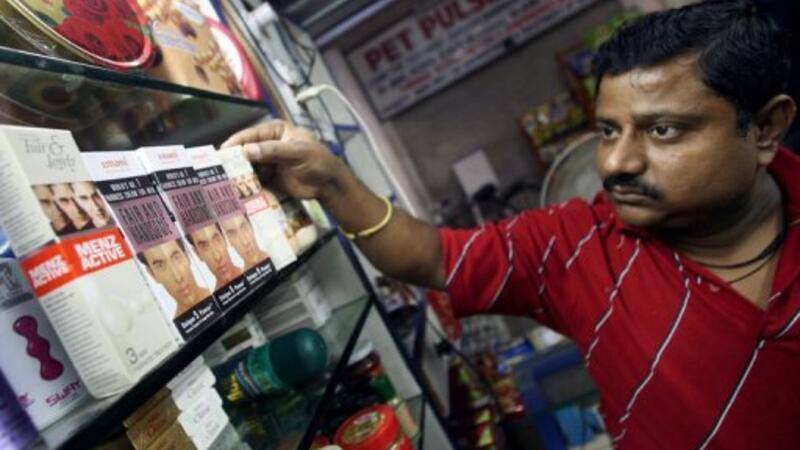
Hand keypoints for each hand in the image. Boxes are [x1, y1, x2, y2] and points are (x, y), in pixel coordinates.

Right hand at [222, 120, 349, 200]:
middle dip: (234, 160)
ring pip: (248, 166)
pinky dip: (246, 184)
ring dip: (238, 173)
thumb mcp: (297, 152)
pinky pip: (254, 180)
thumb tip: (247, 150)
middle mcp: (268, 145)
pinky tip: (237, 190)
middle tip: (219, 169)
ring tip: (225, 181)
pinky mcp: (269, 178)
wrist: (329, 185)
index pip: (251, 135)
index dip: (236, 143)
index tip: (222, 153)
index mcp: (275, 131)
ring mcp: (268, 162)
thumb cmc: (317, 161)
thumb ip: (273, 150)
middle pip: (246, 151)